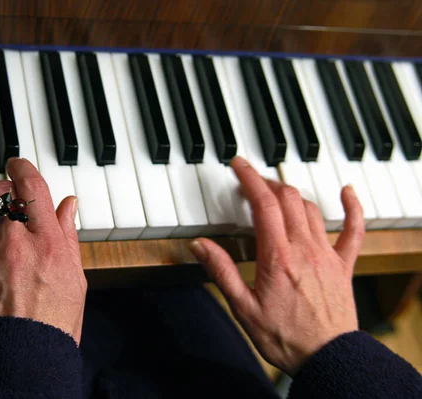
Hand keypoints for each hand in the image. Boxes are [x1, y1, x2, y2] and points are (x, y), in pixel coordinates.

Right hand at [190, 157, 363, 375]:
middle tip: (251, 181)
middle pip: (287, 199)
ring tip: (276, 192)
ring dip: (292, 194)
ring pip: (311, 209)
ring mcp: (326, 254)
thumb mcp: (243, 307)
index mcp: (277, 257)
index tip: (239, 165)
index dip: (250, 178)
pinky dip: (352, 207)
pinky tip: (347, 191)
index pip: (263, 204)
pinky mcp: (342, 264)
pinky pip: (354, 229)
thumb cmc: (285, 337)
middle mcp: (304, 248)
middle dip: (267, 182)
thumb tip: (200, 246)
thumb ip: (222, 272)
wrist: (327, 357)